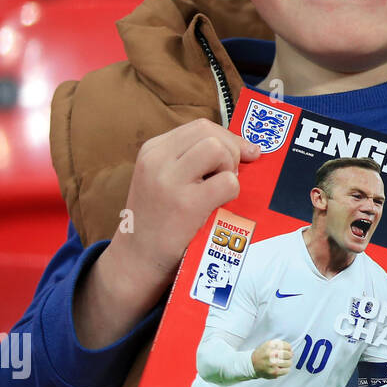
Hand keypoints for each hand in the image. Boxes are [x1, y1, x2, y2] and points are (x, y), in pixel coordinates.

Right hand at [75, 119, 261, 348]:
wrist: (137, 260)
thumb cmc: (160, 219)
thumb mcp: (165, 178)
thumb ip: (195, 159)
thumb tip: (249, 148)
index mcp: (152, 150)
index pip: (201, 126)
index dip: (228, 138)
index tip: (242, 156)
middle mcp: (157, 160)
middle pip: (210, 133)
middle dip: (231, 151)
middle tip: (228, 177)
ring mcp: (169, 181)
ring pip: (217, 149)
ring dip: (229, 169)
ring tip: (219, 190)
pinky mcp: (186, 204)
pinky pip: (228, 182)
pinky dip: (232, 192)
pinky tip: (218, 205)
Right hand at [252, 339, 293, 377]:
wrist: (252, 364)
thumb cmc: (262, 354)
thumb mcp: (269, 344)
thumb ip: (280, 344)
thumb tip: (291, 350)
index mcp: (271, 346)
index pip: (288, 346)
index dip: (288, 349)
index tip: (285, 350)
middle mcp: (272, 354)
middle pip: (289, 354)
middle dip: (288, 356)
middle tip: (284, 357)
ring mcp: (273, 364)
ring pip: (289, 363)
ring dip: (287, 363)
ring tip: (281, 362)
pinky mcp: (274, 372)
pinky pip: (287, 371)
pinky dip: (285, 369)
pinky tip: (280, 368)